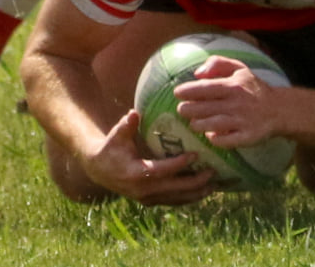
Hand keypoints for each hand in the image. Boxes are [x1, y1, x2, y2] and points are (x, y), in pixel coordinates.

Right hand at [83, 110, 218, 205]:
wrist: (100, 170)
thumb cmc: (111, 148)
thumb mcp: (117, 135)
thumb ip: (127, 125)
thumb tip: (134, 113)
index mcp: (135, 173)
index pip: (161, 170)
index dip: (178, 164)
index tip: (195, 155)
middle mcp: (142, 190)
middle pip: (174, 188)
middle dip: (195, 182)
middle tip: (213, 171)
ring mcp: (147, 198)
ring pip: (176, 198)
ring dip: (196, 193)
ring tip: (214, 184)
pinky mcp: (151, 201)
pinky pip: (173, 201)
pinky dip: (188, 197)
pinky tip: (203, 191)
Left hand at [174, 56, 283, 148]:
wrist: (279, 109)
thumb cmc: (254, 88)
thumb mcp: (240, 69)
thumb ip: (218, 63)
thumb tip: (197, 73)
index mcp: (234, 86)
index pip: (206, 88)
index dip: (189, 91)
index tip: (177, 93)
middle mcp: (237, 103)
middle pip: (205, 108)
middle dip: (188, 110)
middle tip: (181, 110)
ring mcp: (243, 121)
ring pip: (212, 125)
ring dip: (198, 124)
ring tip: (193, 123)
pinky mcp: (247, 137)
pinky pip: (225, 141)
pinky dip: (215, 139)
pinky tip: (210, 135)